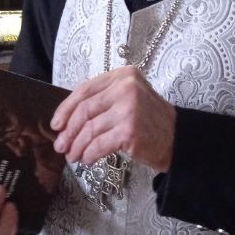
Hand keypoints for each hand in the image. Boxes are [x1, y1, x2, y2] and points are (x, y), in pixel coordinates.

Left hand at [50, 66, 175, 172]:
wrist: (178, 139)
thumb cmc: (149, 121)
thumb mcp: (128, 98)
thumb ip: (103, 100)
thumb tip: (67, 120)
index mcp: (123, 75)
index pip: (85, 89)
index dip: (66, 108)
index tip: (57, 124)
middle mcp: (126, 88)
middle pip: (85, 110)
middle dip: (69, 131)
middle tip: (61, 145)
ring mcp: (128, 108)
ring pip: (90, 129)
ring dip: (77, 145)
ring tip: (73, 156)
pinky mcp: (129, 130)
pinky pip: (99, 144)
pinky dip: (89, 153)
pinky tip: (87, 159)